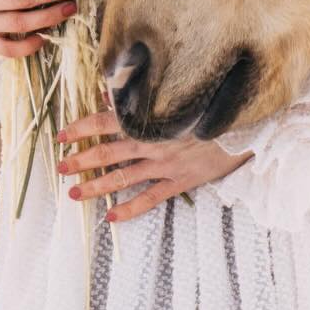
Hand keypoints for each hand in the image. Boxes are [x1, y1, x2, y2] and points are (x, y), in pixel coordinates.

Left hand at [55, 104, 254, 222]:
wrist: (249, 124)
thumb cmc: (213, 105)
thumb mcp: (180, 95)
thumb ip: (147, 96)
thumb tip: (115, 92)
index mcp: (151, 118)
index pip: (106, 121)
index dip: (82, 127)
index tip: (61, 134)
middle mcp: (154, 142)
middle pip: (109, 151)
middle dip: (82, 159)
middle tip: (60, 167)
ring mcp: (166, 164)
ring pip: (124, 177)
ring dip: (97, 186)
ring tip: (75, 193)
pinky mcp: (181, 180)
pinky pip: (151, 198)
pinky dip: (130, 209)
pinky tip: (111, 217)